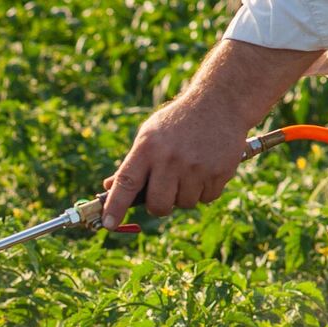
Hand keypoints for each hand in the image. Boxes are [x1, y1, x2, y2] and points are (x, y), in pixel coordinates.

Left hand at [98, 40, 320, 229]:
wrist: (219, 102)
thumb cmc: (177, 122)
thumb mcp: (150, 134)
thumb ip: (132, 164)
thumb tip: (109, 188)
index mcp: (148, 148)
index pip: (126, 183)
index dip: (116, 206)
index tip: (108, 224)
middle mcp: (170, 158)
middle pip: (158, 205)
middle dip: (159, 206)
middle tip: (164, 193)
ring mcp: (195, 166)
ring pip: (184, 204)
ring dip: (185, 195)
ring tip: (190, 170)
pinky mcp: (219, 171)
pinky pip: (206, 198)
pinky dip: (205, 189)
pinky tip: (206, 168)